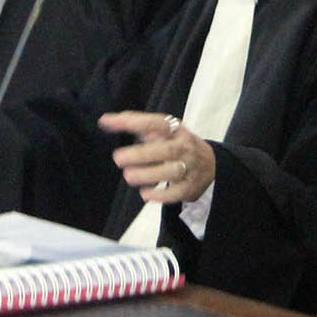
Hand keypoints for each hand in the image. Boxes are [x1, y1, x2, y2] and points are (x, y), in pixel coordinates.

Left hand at [100, 111, 215, 204]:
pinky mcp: (190, 187)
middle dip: (141, 154)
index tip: (110, 123)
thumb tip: (105, 121)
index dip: (134, 122)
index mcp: (175, 130)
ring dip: (148, 174)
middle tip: (118, 158)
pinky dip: (160, 195)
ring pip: (172, 171)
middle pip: (166, 150)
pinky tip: (144, 194)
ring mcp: (190, 167)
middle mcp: (184, 146)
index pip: (156, 123)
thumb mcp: (162, 131)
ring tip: (128, 176)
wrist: (211, 164)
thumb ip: (136, 124)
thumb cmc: (176, 144)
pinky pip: (177, 192)